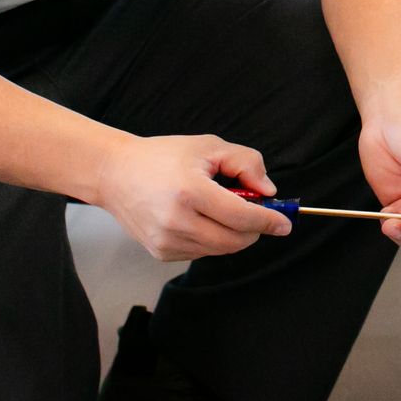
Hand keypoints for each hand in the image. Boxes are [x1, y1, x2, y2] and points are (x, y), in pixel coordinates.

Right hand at [96, 133, 291, 261]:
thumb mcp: (208, 146)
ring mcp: (166, 241)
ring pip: (220, 249)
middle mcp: (176, 222)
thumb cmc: (163, 156)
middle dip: (254, 229)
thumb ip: (245, 163)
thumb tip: (268, 191)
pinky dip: (212, 239)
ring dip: (233, 234)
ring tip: (221, 208)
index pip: (241, 217)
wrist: (115, 174)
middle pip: (234, 241)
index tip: (285, 223)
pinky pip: (201, 252)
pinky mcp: (161, 253)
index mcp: (190, 191)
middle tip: (258, 212)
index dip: (268, 221)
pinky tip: (200, 217)